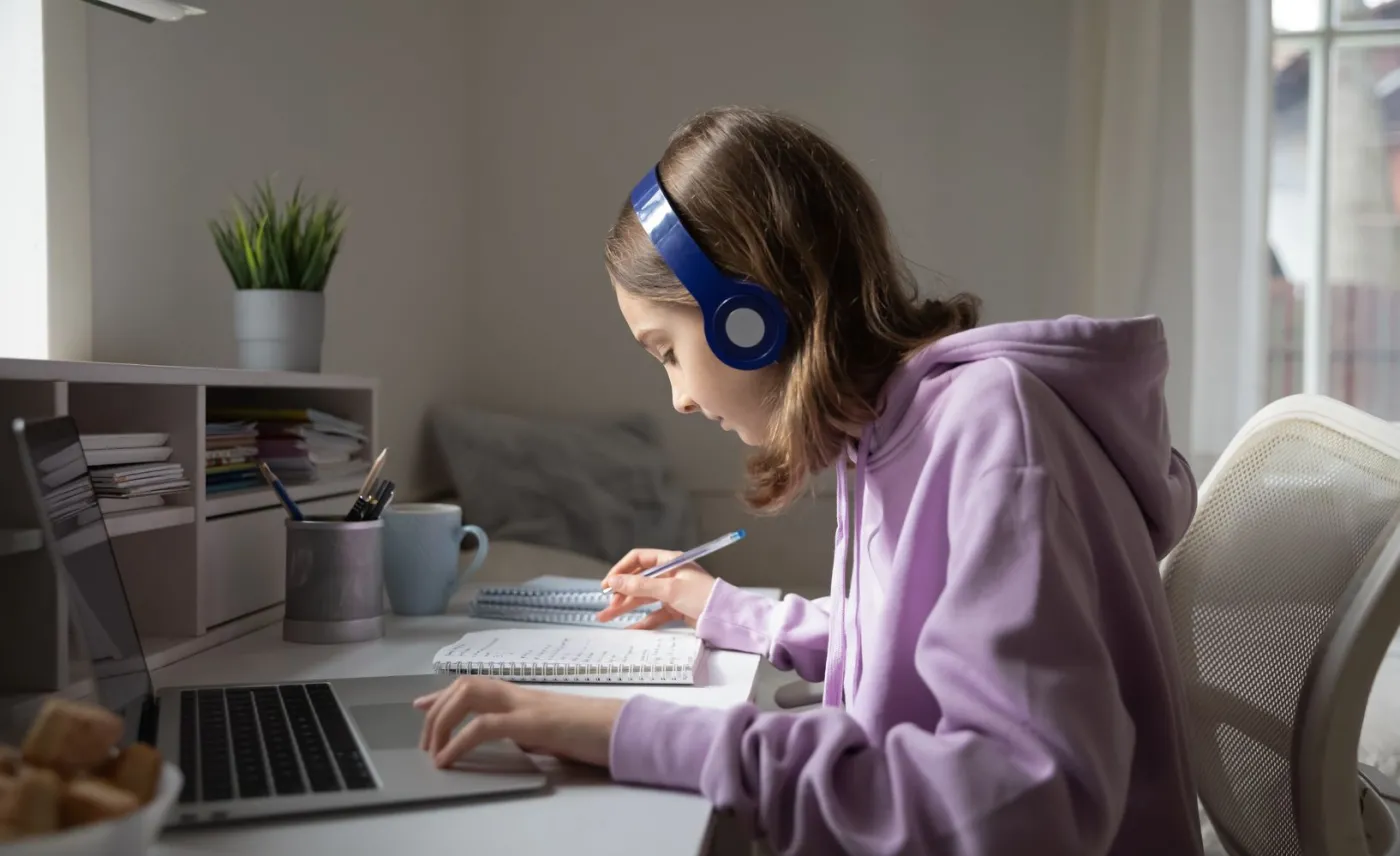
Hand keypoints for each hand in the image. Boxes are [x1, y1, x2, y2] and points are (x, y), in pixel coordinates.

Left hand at [414, 677, 623, 768]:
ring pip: (469, 695)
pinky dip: (459, 742)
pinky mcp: (531, 721)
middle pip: (465, 685)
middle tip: (425, 742)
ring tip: (433, 750)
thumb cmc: (593, 734)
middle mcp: (520, 694)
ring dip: (443, 722)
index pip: (476, 685)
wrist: (623, 730)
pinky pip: (483, 726)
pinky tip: (448, 759)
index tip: (421, 705)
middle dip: (437, 711)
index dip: (443, 694)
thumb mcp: (550, 734)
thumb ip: (527, 732)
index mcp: (524, 696)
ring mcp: (525, 704)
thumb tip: (511, 741)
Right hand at [595, 547, 716, 628]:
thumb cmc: (703, 596)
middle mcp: (670, 574)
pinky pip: (654, 613)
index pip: (639, 559)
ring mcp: (672, 592)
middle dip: (621, 593)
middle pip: (639, 581)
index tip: (607, 584)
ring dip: (626, 607)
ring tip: (606, 617)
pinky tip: (629, 628)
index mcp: (670, 561)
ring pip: (644, 598)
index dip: (621, 570)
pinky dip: (642, 620)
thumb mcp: (669, 589)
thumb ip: (640, 586)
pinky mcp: (676, 608)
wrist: (727, 618)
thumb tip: (614, 581)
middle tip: (606, 606)